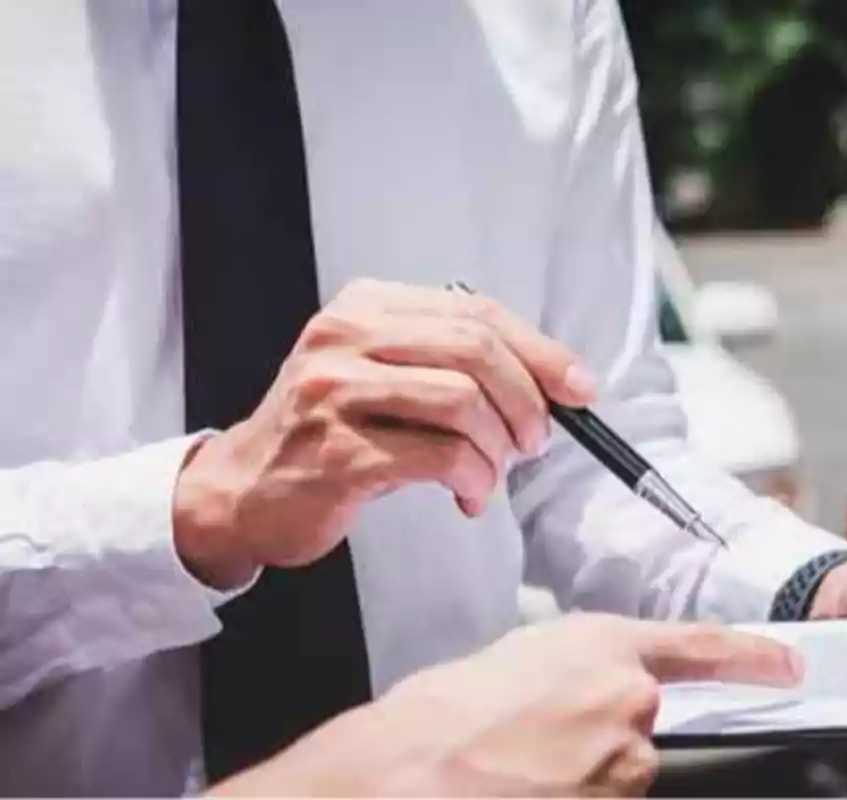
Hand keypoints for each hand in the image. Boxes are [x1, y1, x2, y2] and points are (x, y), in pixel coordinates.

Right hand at [172, 280, 597, 587]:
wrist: (244, 490)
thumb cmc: (329, 434)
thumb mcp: (383, 375)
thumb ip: (452, 364)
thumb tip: (553, 384)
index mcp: (366, 306)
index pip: (476, 311)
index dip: (540, 350)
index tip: (579, 388)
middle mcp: (347, 337)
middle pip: (476, 349)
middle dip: (527, 401)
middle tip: (536, 442)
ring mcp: (336, 392)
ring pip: (463, 402)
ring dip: (500, 447)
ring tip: (494, 473)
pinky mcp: (337, 452)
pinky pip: (440, 457)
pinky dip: (474, 478)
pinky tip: (469, 495)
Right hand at [207, 613, 802, 796]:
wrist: (406, 775)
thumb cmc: (432, 720)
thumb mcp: (504, 665)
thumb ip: (562, 675)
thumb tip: (565, 701)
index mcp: (600, 644)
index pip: (700, 646)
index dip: (751, 656)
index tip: (787, 666)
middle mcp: (627, 701)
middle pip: (641, 725)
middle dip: (597, 735)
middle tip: (529, 741)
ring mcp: (624, 764)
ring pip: (617, 773)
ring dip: (577, 775)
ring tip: (511, 768)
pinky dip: (571, 795)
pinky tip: (519, 787)